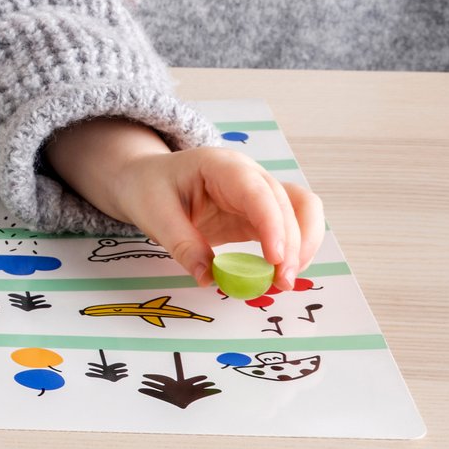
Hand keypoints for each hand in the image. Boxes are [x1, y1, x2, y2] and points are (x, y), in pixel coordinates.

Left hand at [43, 119, 324, 290]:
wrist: (145, 178)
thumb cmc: (148, 187)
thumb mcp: (154, 213)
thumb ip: (182, 244)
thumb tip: (208, 278)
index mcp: (220, 165)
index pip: (256, 191)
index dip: (272, 224)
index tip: (275, 260)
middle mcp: (248, 174)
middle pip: (287, 203)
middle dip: (291, 244)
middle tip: (279, 283)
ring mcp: (257, 193)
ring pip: (301, 210)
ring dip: (302, 246)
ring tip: (284, 281)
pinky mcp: (258, 214)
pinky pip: (290, 227)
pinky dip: (294, 250)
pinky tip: (280, 273)